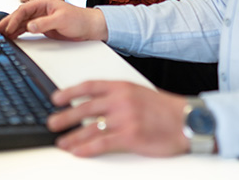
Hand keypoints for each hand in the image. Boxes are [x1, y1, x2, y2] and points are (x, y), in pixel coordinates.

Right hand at [0, 0, 107, 41]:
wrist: (89, 27)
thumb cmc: (79, 19)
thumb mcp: (61, 20)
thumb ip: (45, 23)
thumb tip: (30, 26)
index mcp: (43, 2)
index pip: (24, 10)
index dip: (14, 19)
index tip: (8, 28)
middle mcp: (40, 9)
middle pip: (19, 15)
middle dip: (7, 23)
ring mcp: (40, 18)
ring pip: (21, 23)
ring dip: (11, 29)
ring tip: (0, 36)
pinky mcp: (42, 27)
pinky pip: (26, 28)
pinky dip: (18, 33)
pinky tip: (11, 37)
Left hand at [47, 81, 189, 156]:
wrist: (187, 120)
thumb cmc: (164, 108)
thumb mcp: (138, 92)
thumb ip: (117, 96)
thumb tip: (94, 103)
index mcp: (122, 86)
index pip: (89, 86)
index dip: (69, 92)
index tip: (56, 98)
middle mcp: (121, 100)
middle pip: (85, 107)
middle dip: (65, 116)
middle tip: (51, 122)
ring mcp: (125, 118)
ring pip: (90, 127)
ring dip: (73, 136)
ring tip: (61, 141)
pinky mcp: (130, 137)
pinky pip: (103, 143)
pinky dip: (87, 148)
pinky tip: (78, 151)